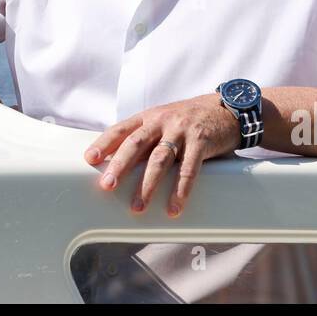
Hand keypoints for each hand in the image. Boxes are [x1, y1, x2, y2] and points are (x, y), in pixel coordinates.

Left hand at [85, 93, 241, 217]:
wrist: (226, 108)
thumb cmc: (189, 119)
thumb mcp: (164, 121)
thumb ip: (145, 138)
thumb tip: (119, 164)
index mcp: (149, 117)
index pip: (121, 129)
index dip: (104, 143)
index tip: (90, 158)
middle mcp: (162, 121)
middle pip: (136, 144)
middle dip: (120, 166)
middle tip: (107, 185)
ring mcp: (182, 130)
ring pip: (160, 159)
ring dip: (147, 185)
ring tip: (138, 206)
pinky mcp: (202, 142)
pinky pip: (189, 169)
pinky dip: (180, 190)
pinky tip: (174, 207)